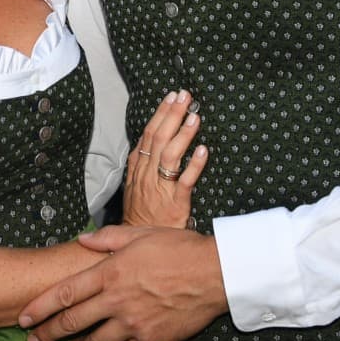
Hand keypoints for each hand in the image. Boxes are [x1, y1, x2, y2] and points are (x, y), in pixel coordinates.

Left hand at [19, 225, 225, 340]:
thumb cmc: (178, 248)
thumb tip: (82, 240)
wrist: (214, 273)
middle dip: (48, 335)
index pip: (64, 293)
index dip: (40, 308)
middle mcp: (117, 300)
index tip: (23, 318)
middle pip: (72, 323)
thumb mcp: (140, 233)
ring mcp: (133, 323)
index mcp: (110, 272)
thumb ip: (107, 237)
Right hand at [122, 91, 206, 227]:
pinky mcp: (175, 204)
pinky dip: (194, 165)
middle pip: (159, 139)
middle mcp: (148, 175)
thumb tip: (153, 136)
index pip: (149, 133)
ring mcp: (161, 189)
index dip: (160, 113)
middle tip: (185, 96)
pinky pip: (185, 182)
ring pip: (170, 156)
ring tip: (194, 117)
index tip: (171, 96)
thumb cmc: (141, 213)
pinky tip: (204, 151)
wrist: (137, 244)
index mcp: (138, 168)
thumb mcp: (135, 184)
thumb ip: (144, 161)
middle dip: (172, 114)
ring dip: (183, 134)